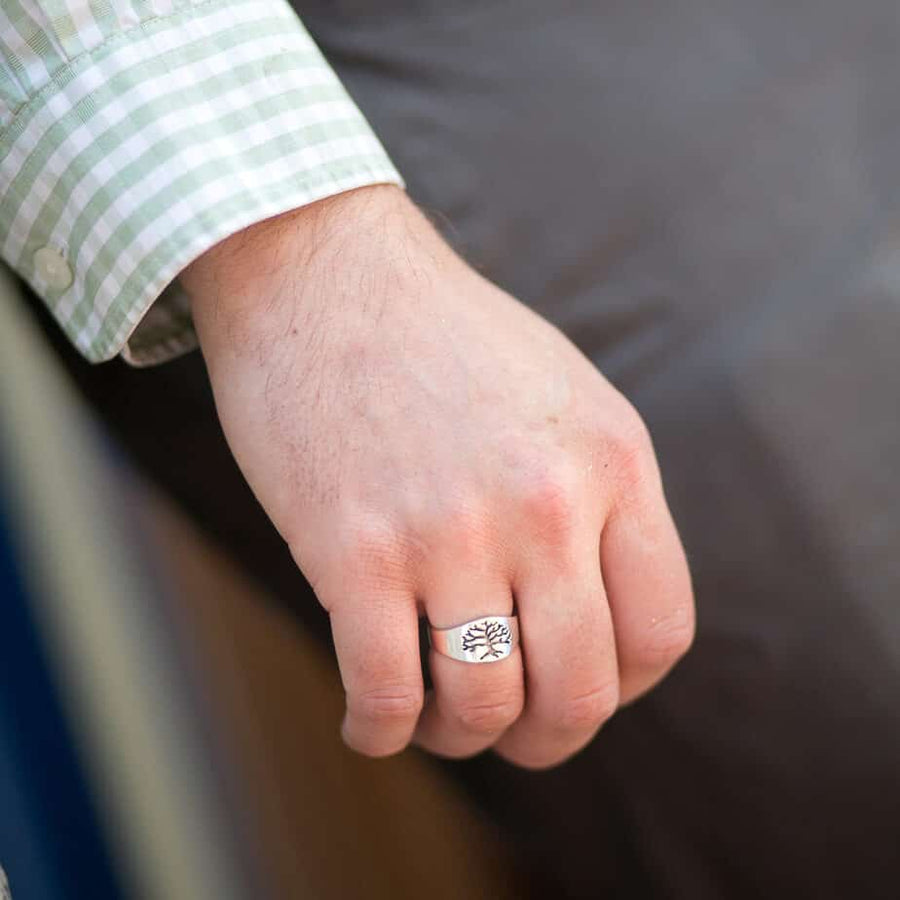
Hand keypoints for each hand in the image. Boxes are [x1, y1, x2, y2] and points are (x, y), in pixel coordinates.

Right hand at [181, 185, 693, 767]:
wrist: (325, 272)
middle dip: (549, 739)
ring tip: (434, 716)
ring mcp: (451, 530)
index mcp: (611, 463)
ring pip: (483, 707)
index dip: (624, 686)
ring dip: (459, 737)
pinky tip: (369, 724)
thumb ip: (597, 496)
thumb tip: (594, 608)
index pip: (659, 631)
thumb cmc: (442, 338)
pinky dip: (379, 733)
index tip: (579, 685)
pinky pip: (386, 694)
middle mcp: (546, 504)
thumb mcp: (563, 395)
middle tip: (511, 732)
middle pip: (581, 692)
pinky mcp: (355, 550)